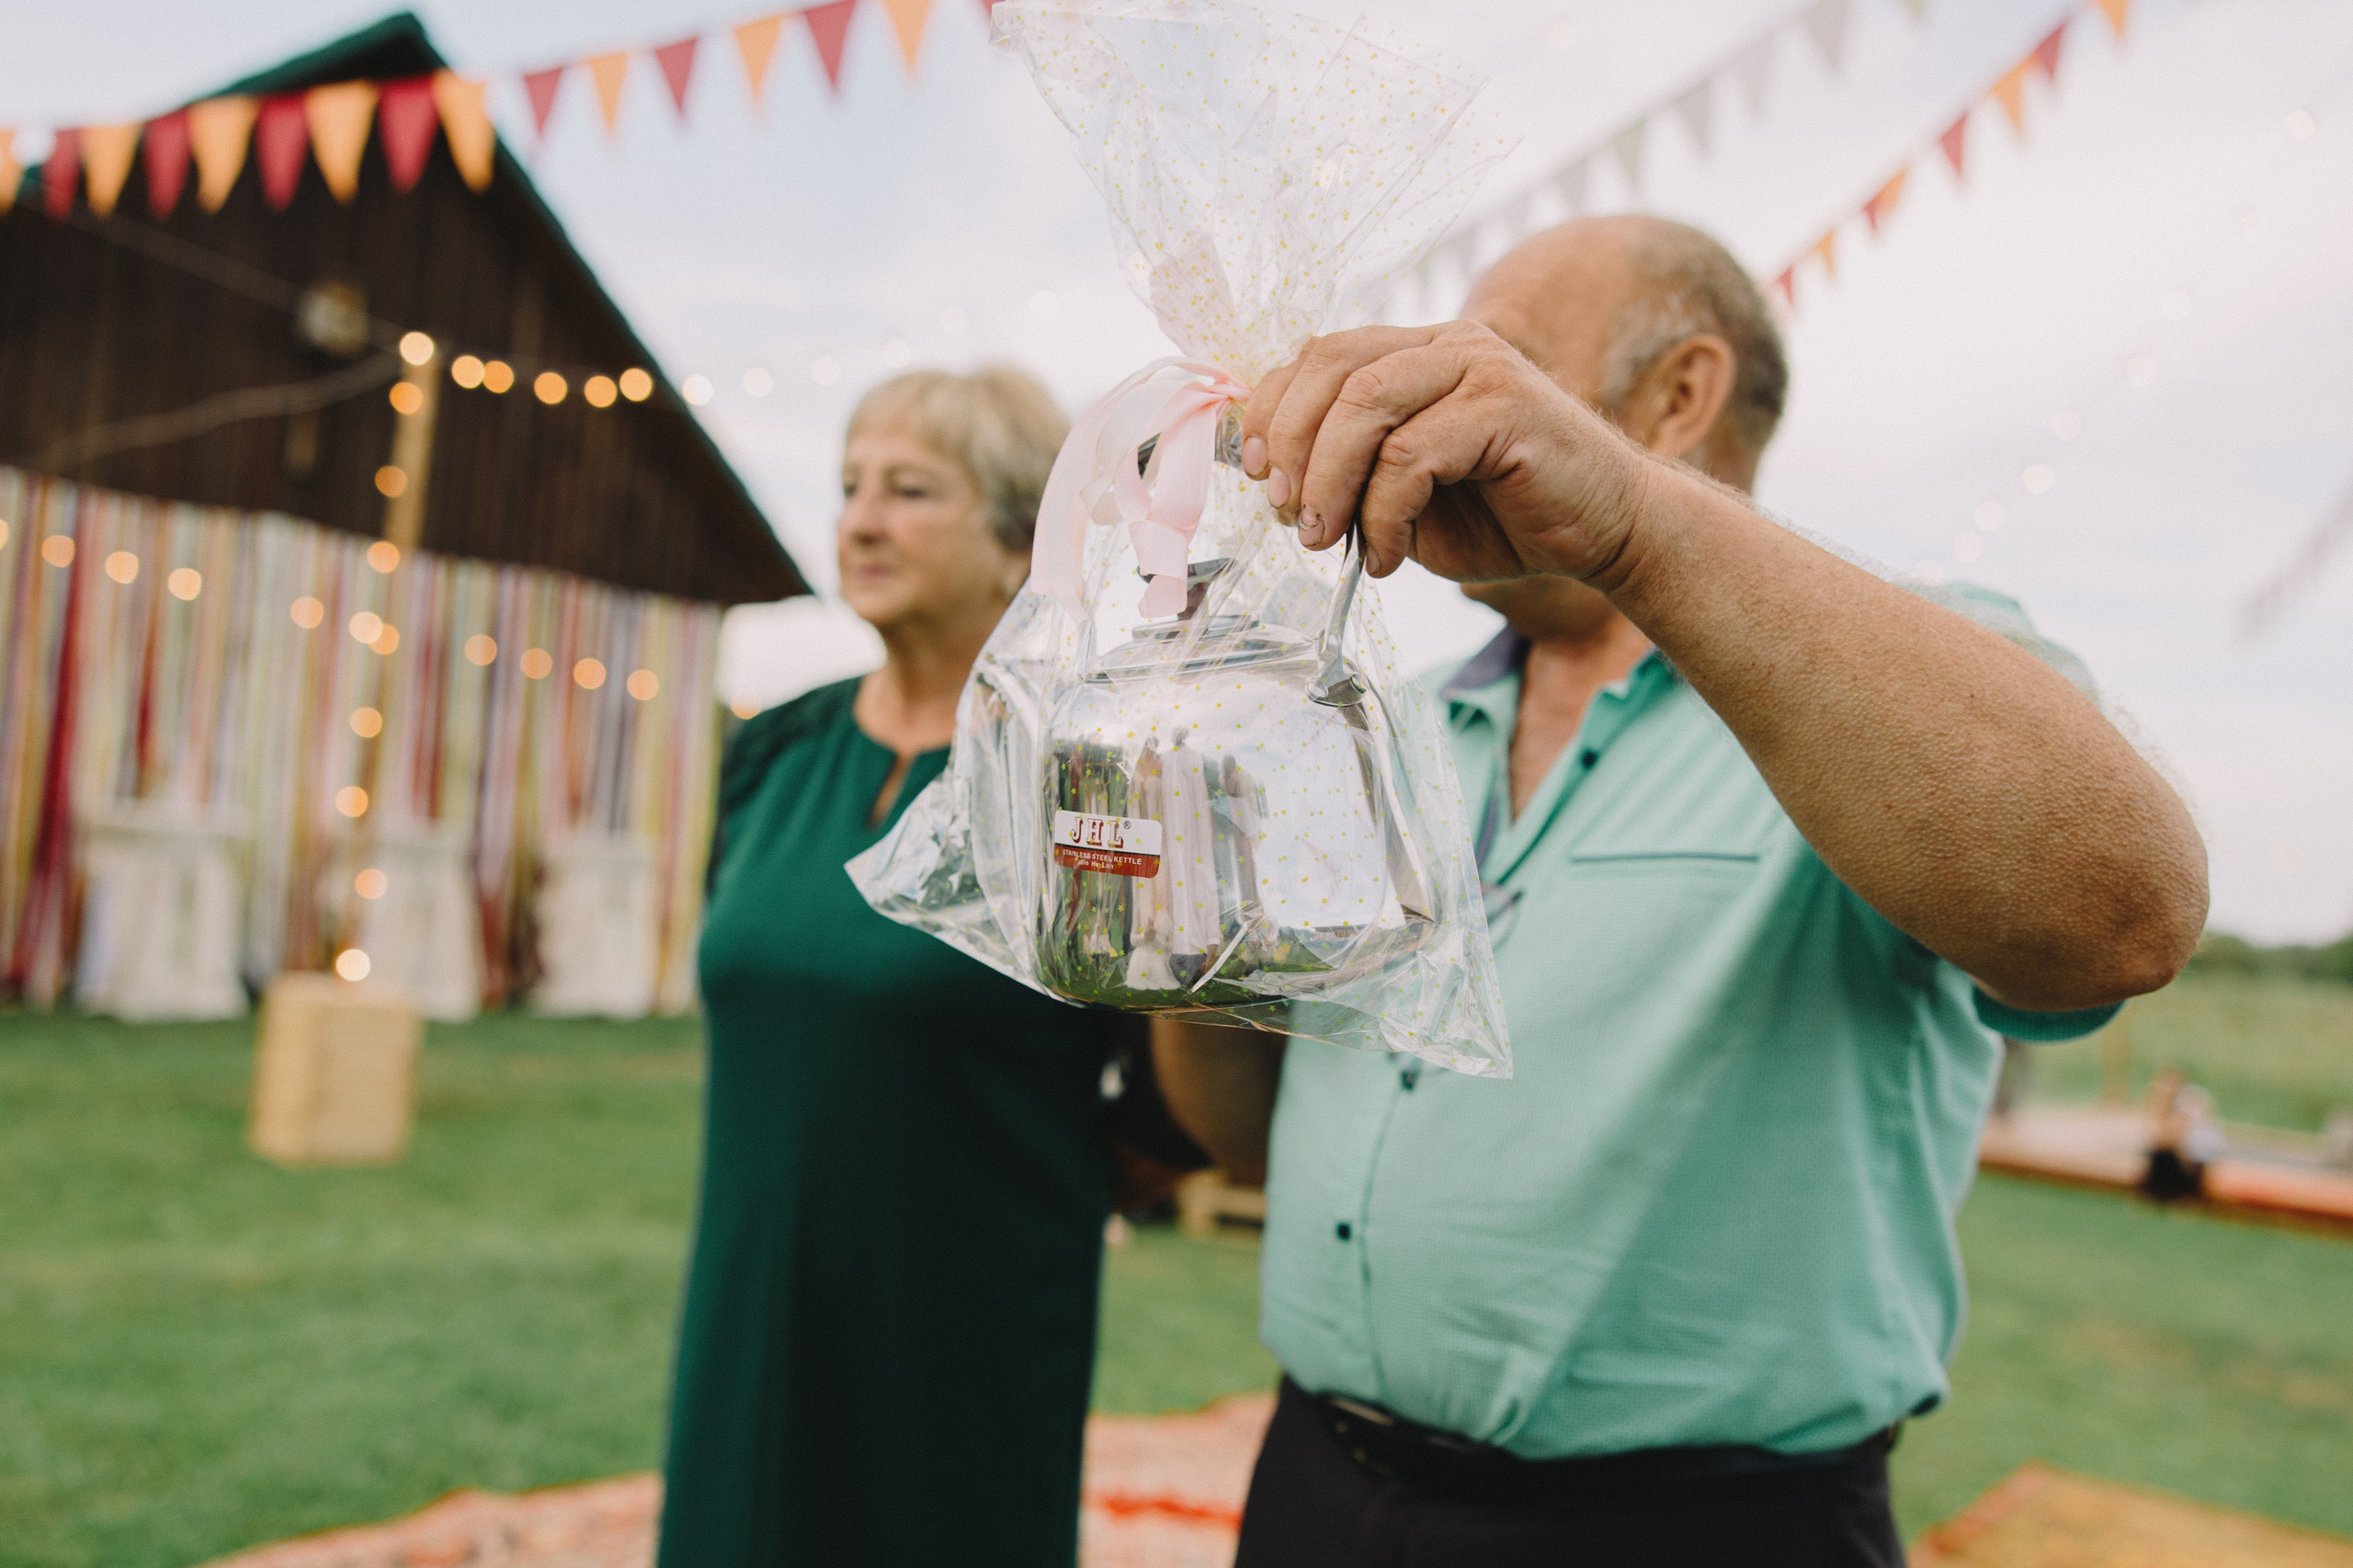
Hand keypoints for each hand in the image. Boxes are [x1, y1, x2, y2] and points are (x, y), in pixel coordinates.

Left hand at [1237, 322, 1653, 582]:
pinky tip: (1385, 556)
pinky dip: (1382, 515)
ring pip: (1364, 405)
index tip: (1255, 476)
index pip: (1317, 355)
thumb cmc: (1502, 517)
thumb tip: (1268, 477)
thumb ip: (1347, 473)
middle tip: (1288, 514)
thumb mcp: (1402, 496)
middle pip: (1330, 367)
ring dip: (1328, 482)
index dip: (1271, 411)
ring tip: (1326, 540)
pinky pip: (1410, 455)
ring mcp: (1478, 366)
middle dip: (1290, 445)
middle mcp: (1445, 343)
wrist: (1604, 534)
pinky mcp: (1505, 405)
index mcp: (1415, 352)